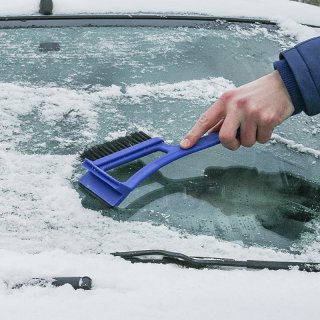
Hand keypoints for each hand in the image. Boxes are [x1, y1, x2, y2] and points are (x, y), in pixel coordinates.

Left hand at [180, 71, 294, 149]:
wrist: (284, 85)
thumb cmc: (256, 95)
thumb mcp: (236, 100)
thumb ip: (223, 118)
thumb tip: (210, 136)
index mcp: (225, 100)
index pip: (205, 120)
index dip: (193, 135)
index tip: (185, 146)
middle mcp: (237, 105)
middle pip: (224, 138)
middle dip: (231, 144)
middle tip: (238, 139)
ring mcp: (252, 112)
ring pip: (245, 143)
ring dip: (251, 138)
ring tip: (257, 123)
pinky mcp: (268, 119)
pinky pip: (261, 140)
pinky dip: (264, 136)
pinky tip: (267, 123)